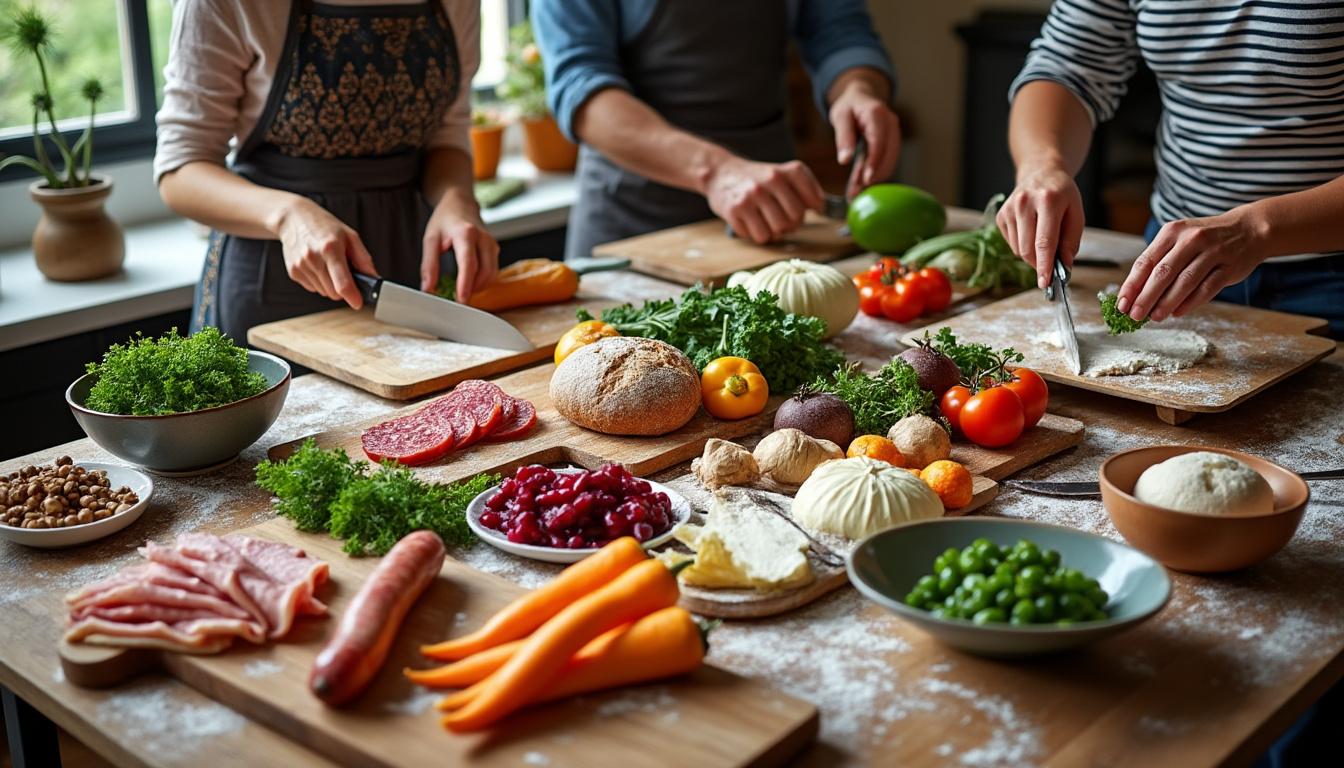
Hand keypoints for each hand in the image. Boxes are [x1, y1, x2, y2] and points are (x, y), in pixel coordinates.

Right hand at [274, 197, 377, 308]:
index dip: (352, 297)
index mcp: (330, 249)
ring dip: (330, 285)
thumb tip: (374, 278)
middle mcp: (313, 259)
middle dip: (343, 289)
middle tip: (344, 274)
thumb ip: (363, 259)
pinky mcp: (293, 272)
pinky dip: (318, 281)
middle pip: (333, 293)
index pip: (342, 283)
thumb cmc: (324, 226)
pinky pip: (312, 288)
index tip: (358, 303)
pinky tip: (316, 265)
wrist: (294, 218)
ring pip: (323, 292)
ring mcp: (301, 266)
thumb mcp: (350, 236)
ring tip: (328, 265)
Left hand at [422, 197, 498, 301]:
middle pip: (484, 272)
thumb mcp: (430, 239)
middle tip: (456, 299)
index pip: (468, 263)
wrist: (460, 204)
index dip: (465, 284)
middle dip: (472, 289)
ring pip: (491, 274)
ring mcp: (492, 244)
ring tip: (461, 290)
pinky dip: (482, 281)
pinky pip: (493, 271)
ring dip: (478, 287)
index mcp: (466, 233)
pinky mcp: (495, 250)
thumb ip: (429, 265)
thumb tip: (428, 289)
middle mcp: (484, 239)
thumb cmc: (445, 220)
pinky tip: (470, 283)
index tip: (461, 300)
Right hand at [703, 156, 824, 243]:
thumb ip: (805, 188)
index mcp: (787, 171)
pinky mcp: (735, 210)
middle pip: (795, 219)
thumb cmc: (757, 179)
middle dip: (792, 224)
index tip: (805, 208)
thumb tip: (820, 208)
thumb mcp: (783, 174)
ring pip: (778, 231)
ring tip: (766, 221)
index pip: (815, 201)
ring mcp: (752, 195)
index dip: (813, 210)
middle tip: (782, 219)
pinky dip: (757, 234)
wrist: (721, 172)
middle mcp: (771, 180)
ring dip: (774, 232)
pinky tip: (751, 222)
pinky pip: (758, 236)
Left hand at [828, 84, 900, 198]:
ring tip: (855, 193)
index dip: (874, 162)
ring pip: (889, 161)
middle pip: (888, 155)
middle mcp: (891, 124)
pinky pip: (886, 161)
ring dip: (875, 178)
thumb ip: (843, 137)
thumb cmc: (849, 106)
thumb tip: (844, 160)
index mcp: (878, 114)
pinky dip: (875, 174)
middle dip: (874, 176)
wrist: (860, 97)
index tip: (866, 180)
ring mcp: (894, 134)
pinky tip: (861, 186)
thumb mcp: (840, 116)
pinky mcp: (892, 144)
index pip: (879, 142)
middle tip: (856, 194)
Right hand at [996, 162, 1085, 288]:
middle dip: (1039, 263)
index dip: (1044, 265)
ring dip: (1032, 254)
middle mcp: (1025, 202)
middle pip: (1027, 249)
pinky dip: (1022, 245)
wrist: (1040, 172)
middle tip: (1051, 266)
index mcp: (1048, 200)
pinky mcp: (1001, 215)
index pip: (1044, 241)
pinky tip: (1030, 230)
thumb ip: (1071, 241)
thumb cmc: (1062, 195)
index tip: (1045, 282)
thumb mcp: (1076, 213)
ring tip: (1042, 237)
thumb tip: (1063, 266)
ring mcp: (1009, 208)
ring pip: (1018, 249)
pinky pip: (1011, 243)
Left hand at [1116, 208, 1265, 321]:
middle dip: (1146, 297)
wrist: (1249, 229)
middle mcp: (1191, 239)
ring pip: (1185, 282)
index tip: (1121, 304)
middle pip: (1163, 272)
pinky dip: (1190, 303)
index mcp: (1172, 232)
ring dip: (1167, 302)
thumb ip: (1159, 262)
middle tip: (1134, 315)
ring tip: (1155, 317)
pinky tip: (1178, 313)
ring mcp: (1213, 252)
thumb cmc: (1205, 240)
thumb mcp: (1179, 240)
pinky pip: (1207, 288)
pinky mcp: (1229, 267)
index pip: (1145, 261)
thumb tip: (1135, 294)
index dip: (1131, 285)